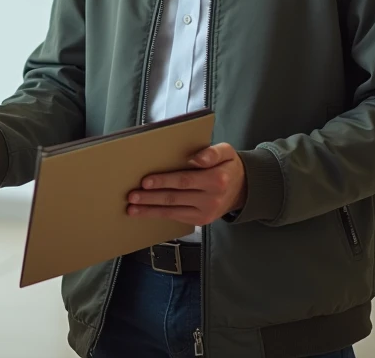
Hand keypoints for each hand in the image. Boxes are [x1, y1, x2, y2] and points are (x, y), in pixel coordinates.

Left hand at [125, 144, 246, 226]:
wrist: (243, 189)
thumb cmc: (228, 166)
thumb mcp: (226, 152)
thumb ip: (212, 153)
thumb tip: (197, 158)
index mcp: (216, 180)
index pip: (185, 180)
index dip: (164, 181)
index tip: (145, 181)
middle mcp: (211, 199)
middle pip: (175, 198)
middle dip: (151, 198)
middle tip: (132, 196)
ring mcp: (206, 213)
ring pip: (173, 211)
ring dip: (150, 210)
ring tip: (132, 208)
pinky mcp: (201, 221)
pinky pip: (177, 218)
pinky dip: (159, 215)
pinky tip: (145, 213)